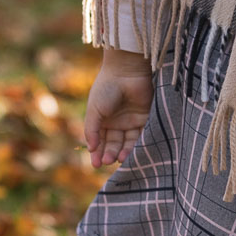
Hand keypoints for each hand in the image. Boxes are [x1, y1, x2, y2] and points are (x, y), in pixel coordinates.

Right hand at [84, 49, 153, 167]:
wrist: (126, 71)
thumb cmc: (106, 88)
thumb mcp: (94, 110)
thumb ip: (92, 130)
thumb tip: (91, 149)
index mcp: (102, 120)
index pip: (100, 141)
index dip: (97, 153)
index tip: (95, 164)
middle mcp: (117, 122)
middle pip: (114, 144)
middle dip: (110, 153)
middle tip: (108, 161)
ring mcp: (131, 121)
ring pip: (127, 142)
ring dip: (123, 152)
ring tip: (119, 159)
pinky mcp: (144, 118)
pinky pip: (141, 135)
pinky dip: (136, 145)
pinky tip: (131, 153)